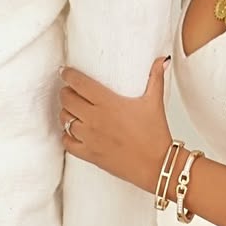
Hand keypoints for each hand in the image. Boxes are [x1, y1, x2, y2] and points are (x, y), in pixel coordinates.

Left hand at [60, 57, 172, 192]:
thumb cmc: (155, 135)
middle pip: (67, 99)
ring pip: (64, 119)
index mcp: (108, 103)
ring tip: (72, 110)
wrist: (156, 165)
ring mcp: (90, 137)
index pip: (79, 83)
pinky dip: (67, 135)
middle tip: (70, 91)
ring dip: (66, 113)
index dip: (68, 75)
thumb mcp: (155, 102)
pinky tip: (73, 132)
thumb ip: (156, 78)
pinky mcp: (89, 154)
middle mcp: (95, 119)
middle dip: (66, 92)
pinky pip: (67, 142)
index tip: (65, 72)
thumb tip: (161, 60)